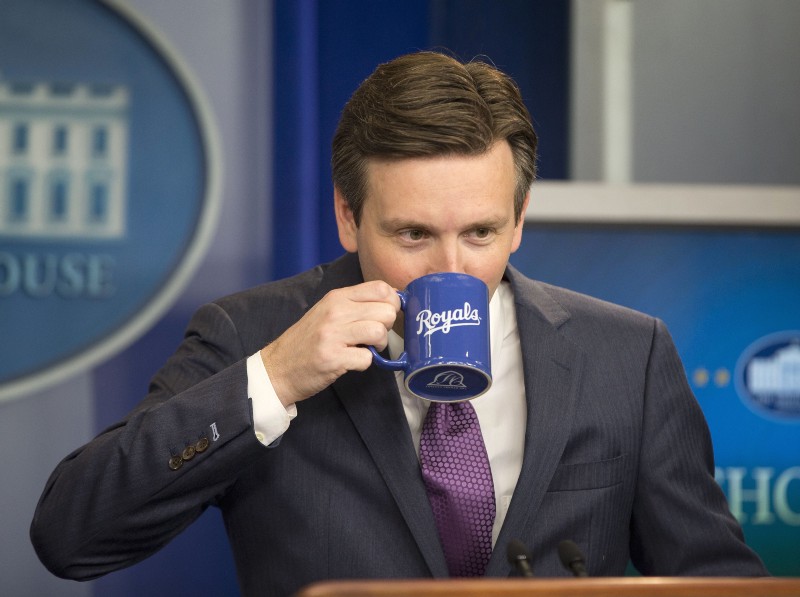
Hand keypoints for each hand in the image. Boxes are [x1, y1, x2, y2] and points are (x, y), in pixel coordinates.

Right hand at [260, 280, 399, 405]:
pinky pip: (367, 358)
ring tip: (365, 349)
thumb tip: (392, 300)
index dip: (392, 303)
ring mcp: (332, 335)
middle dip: (387, 327)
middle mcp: (335, 312)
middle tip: (373, 336)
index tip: (384, 315)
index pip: (381, 288)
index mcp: (336, 297)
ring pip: (379, 332)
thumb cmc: (308, 340)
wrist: (278, 367)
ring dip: (379, 346)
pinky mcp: (332, 358)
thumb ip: (356, 304)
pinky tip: (351, 361)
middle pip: (386, 311)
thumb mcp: (328, 311)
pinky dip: (364, 363)